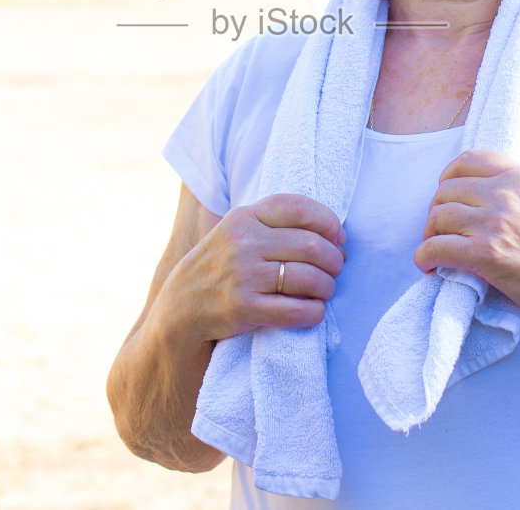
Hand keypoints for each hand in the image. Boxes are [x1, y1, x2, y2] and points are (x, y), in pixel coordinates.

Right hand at [167, 193, 345, 341]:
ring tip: (325, 290)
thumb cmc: (220, 267)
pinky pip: (297, 310)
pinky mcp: (245, 308)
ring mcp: (243, 276)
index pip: (298, 208)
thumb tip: (332, 230)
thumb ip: (272, 223)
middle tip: (336, 269)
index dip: (328, 221)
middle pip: (312, 245)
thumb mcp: (236, 232)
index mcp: (244, 218)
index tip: (339, 236)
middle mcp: (244, 243)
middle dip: (334, 260)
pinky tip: (314, 311)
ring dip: (328, 287)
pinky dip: (315, 312)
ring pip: (309, 278)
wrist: (180, 308)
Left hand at [414, 148, 519, 322]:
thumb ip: (514, 189)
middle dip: (437, 209)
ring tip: (436, 246)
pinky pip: (435, 248)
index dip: (449, 176)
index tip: (446, 191)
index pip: (468, 160)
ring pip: (438, 217)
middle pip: (446, 190)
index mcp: (519, 177)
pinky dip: (424, 258)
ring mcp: (493, 222)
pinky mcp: (484, 253)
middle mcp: (504, 194)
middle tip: (441, 228)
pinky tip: (428, 266)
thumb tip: (479, 192)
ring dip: (430, 233)